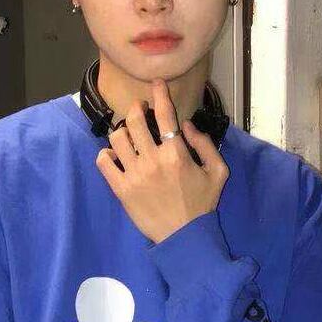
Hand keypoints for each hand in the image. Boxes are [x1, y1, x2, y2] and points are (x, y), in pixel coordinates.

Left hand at [95, 78, 228, 243]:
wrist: (184, 237)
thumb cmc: (202, 205)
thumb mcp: (217, 173)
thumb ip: (206, 144)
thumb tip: (188, 124)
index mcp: (176, 154)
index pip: (165, 115)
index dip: (160, 94)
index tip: (156, 83)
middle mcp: (153, 160)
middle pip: (135, 121)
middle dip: (136, 109)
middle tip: (139, 110)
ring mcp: (134, 175)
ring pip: (116, 138)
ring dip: (121, 132)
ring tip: (128, 136)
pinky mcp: (122, 189)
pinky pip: (104, 162)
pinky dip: (106, 154)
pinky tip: (114, 156)